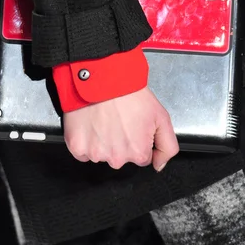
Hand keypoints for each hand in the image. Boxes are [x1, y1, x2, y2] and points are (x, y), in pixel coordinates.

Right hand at [63, 87, 178, 171]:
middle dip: (120, 143)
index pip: (141, 157)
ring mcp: (95, 154)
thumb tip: (159, 165)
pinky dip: (85, 142)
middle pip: (120, 158)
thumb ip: (167, 146)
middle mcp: (116, 158)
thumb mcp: (161, 117)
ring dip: (101, 142)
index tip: (132, 126)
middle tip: (118, 121)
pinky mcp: (77, 147)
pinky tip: (91, 126)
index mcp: (138, 153)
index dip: (138, 140)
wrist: (104, 79)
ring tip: (104, 120)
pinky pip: (82, 152)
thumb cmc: (130, 94)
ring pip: (101, 155)